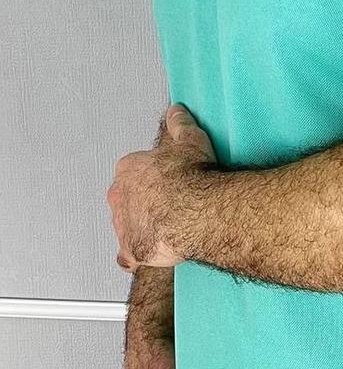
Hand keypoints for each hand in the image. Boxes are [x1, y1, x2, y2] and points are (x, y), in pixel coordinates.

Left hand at [106, 104, 216, 271]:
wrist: (197, 211)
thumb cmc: (193, 177)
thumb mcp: (191, 140)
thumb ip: (180, 124)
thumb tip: (176, 111)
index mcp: (128, 169)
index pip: (133, 173)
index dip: (152, 179)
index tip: (168, 183)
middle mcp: (119, 197)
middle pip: (126, 200)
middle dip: (143, 204)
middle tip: (168, 206)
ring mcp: (123, 225)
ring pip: (126, 227)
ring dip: (140, 228)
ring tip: (165, 230)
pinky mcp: (133, 250)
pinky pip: (128, 257)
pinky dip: (135, 257)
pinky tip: (146, 256)